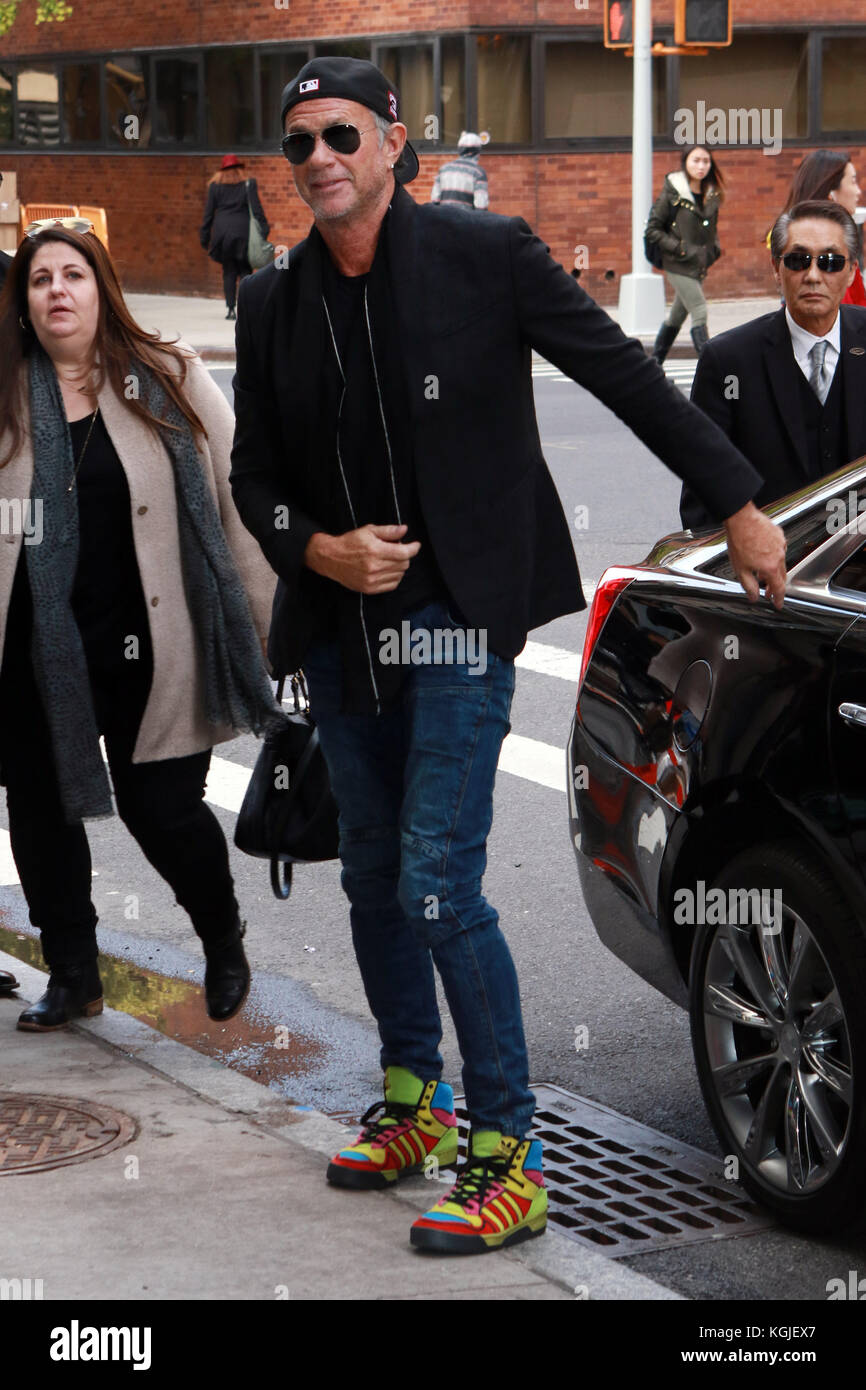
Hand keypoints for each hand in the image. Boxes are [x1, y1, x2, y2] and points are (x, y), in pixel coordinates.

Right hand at [304, 524, 420, 593]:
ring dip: (399, 567)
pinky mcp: (369, 589)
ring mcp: (372, 580)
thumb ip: (388, 531)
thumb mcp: (368, 531)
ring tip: (389, 560)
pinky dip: (394, 577)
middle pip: (404, 564)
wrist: (330, 558)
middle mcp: (374, 567)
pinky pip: (392, 585)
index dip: (413, 548)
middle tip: (396, 550)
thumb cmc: (350, 542)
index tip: (416, 545)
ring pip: (399, 575)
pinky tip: (387, 570)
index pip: (404, 553)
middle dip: (404, 556)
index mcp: (375, 550)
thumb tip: (405, 530)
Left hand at [724, 502, 786, 609]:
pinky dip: (773, 557)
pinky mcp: (779, 535)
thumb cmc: (739, 541)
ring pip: (781, 563)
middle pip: (782, 577)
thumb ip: (749, 586)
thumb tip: (754, 597)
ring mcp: (780, 544)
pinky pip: (779, 550)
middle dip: (776, 587)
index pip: (779, 588)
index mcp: (770, 567)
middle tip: (768, 593)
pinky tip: (763, 556)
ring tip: (762, 575)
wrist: (741, 518)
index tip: (778, 604)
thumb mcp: (740, 570)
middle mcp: (779, 556)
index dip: (779, 599)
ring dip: (774, 572)